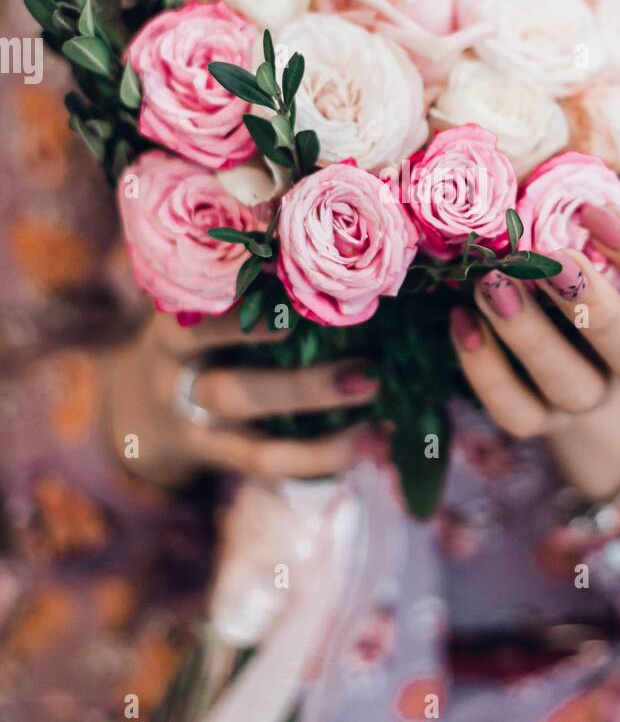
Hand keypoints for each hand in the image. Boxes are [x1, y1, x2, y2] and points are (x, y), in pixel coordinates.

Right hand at [102, 309, 378, 486]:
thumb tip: (320, 252)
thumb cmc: (191, 340)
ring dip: (324, 440)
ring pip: (257, 447)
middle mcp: (179, 386)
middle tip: (368, 372)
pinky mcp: (221, 464)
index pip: (198, 329)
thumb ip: (234, 286)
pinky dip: (323, 460)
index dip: (240, 326)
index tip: (293, 313)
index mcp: (171, 336)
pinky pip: (270, 470)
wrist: (138, 413)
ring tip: (380, 423)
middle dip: (303, 388)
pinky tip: (371, 446)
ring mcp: (197, 433)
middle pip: (235, 395)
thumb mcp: (192, 308)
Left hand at [450, 203, 619, 500]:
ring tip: (490, 282)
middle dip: (599, 309)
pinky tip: (461, 320)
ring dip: (531, 336)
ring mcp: (590, 396)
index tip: (597, 211)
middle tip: (552, 260)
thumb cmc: (599, 264)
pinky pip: (517, 412)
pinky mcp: (539, 419)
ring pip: (573, 386)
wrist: (582, 365)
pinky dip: (486, 370)